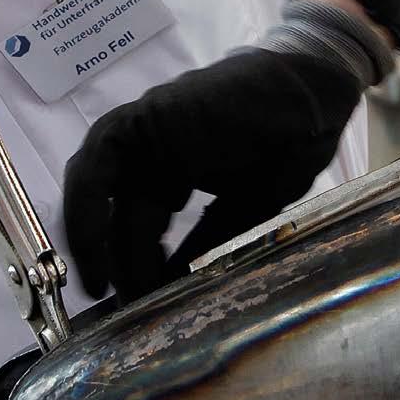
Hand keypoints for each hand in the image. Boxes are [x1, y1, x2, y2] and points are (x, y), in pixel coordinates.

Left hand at [63, 0, 391, 302]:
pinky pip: (99, 163)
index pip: (133, 222)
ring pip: (93, 185)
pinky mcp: (143, 118)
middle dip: (108, 258)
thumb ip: (206, 238)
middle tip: (117, 305)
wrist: (313, 93)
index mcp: (170, 171)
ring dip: (90, 236)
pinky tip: (94, 244)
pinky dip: (87, 203)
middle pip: (110, 209)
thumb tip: (177, 282)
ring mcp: (145, 132)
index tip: (134, 304)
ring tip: (103, 284)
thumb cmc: (289, 145)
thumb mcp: (245, 207)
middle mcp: (151, 153)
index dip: (128, 263)